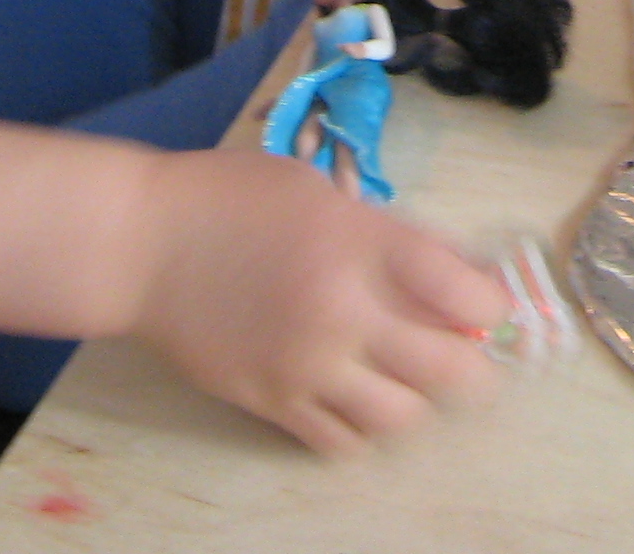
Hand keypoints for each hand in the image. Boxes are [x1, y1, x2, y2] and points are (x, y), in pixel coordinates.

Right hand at [125, 147, 503, 453]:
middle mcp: (343, 312)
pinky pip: (342, 442)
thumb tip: (456, 276)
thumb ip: (390, 234)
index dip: (490, 305)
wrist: (142, 244)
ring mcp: (307, 367)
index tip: (485, 305)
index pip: (464, 292)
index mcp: (360, 243)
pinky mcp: (272, 404)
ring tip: (406, 378)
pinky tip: (356, 398)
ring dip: (417, 401)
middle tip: (464, 356)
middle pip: (448, 370)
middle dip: (472, 368)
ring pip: (402, 418)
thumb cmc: (231, 199)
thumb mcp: (320, 192)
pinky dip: (363, 427)